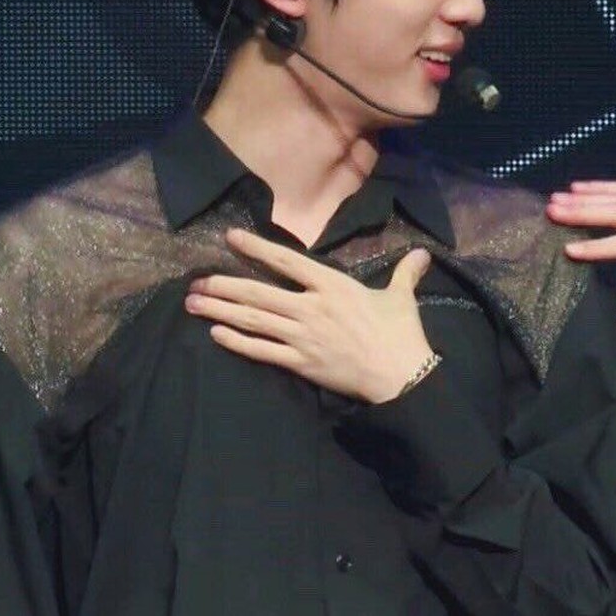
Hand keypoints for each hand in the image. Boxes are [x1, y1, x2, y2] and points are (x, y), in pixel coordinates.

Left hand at [184, 228, 434, 402]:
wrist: (401, 376)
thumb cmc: (400, 334)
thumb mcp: (401, 297)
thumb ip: (405, 273)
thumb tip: (423, 254)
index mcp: (332, 285)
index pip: (285, 261)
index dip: (255, 249)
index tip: (230, 239)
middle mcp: (310, 307)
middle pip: (258, 292)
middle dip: (223, 285)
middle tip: (195, 281)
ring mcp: (302, 336)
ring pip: (253, 320)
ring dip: (220, 311)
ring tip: (192, 304)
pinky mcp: (300, 363)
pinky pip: (262, 351)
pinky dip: (237, 343)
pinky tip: (216, 335)